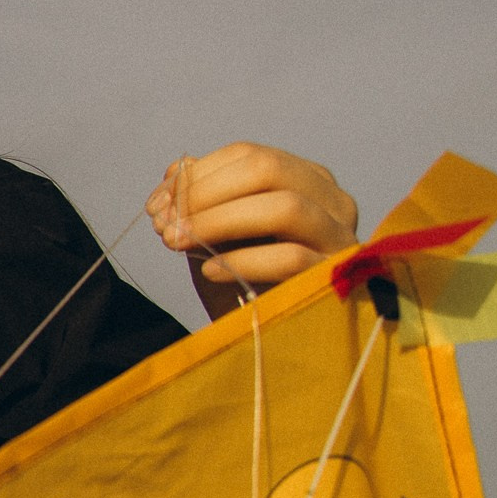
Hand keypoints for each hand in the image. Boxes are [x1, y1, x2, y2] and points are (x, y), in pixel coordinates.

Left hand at [146, 144, 358, 319]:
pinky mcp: (336, 277)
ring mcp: (339, 238)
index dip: (195, 175)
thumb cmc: (245, 285)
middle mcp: (332, 201)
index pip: (249, 155)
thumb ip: (200, 203)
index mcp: (305, 181)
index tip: (156, 204)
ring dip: (220, 221)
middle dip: (205, 193)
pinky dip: (243, 260)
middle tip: (166, 223)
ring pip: (285, 207)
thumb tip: (176, 169)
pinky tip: (210, 271)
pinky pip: (290, 258)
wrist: (271, 341)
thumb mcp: (216, 239)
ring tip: (179, 242)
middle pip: (267, 170)